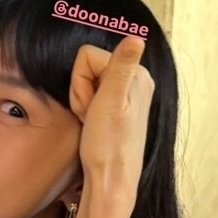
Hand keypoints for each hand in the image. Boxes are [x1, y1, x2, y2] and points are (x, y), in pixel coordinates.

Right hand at [71, 35, 154, 217]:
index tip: (92, 106)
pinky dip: (86, 109)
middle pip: (87, 67)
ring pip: (87, 82)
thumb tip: (137, 38)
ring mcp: (127, 93)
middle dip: (81, 92)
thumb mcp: (111, 102)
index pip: (86, 57)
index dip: (81, 82)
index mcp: (136, 73)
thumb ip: (121, 67)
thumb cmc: (108, 145)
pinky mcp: (118, 106)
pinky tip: (94, 123)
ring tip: (93, 121)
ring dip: (82, 102)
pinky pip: (92, 95)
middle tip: (92, 116)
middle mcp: (135, 79)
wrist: (110, 179)